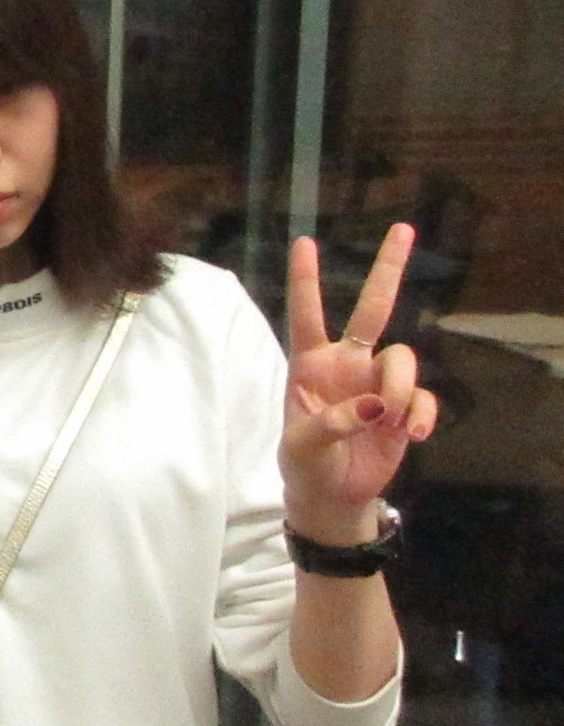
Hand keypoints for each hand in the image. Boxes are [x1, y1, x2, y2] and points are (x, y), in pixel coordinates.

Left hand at [281, 224, 438, 544]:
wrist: (332, 496)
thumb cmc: (304, 465)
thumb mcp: (302, 447)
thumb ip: (330, 424)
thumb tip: (372, 407)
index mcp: (310, 366)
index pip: (307, 315)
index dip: (307, 280)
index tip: (305, 242)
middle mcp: (347, 364)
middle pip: (372, 309)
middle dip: (388, 269)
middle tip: (402, 228)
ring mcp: (378, 383)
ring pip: (403, 359)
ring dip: (400, 389)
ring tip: (389, 422)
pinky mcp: (404, 407)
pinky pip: (423, 397)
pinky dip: (421, 414)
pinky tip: (413, 435)